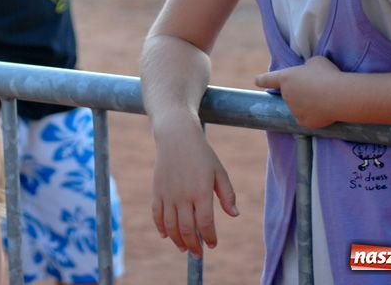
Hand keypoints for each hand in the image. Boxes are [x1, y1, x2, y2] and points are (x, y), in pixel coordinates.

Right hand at [151, 118, 237, 256]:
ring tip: (184, 248)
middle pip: (187, 229)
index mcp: (201, 191)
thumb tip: (234, 215)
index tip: (212, 245)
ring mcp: (168, 193)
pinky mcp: (156, 190)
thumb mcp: (219, 171)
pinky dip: (161, 227)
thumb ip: (227, 194)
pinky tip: (166, 236)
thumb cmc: (201, 154)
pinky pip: (157, 214)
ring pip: (171, 225)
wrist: (176, 136)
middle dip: (194, 245)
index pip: (205, 223)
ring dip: (178, 240)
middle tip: (198, 254)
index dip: (209, 237)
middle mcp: (183, 195)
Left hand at [255, 56, 341, 128]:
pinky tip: (324, 110)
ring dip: (306, 104)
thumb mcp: (316, 62)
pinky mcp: (303, 122)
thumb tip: (308, 73)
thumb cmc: (328, 74)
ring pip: (298, 107)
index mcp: (285, 78)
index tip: (257, 82)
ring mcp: (293, 110)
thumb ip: (307, 68)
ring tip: (324, 99)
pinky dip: (314, 116)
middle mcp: (286, 95)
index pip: (266, 79)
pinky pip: (307, 118)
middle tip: (315, 89)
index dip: (262, 80)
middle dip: (298, 92)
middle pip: (288, 94)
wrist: (339, 96)